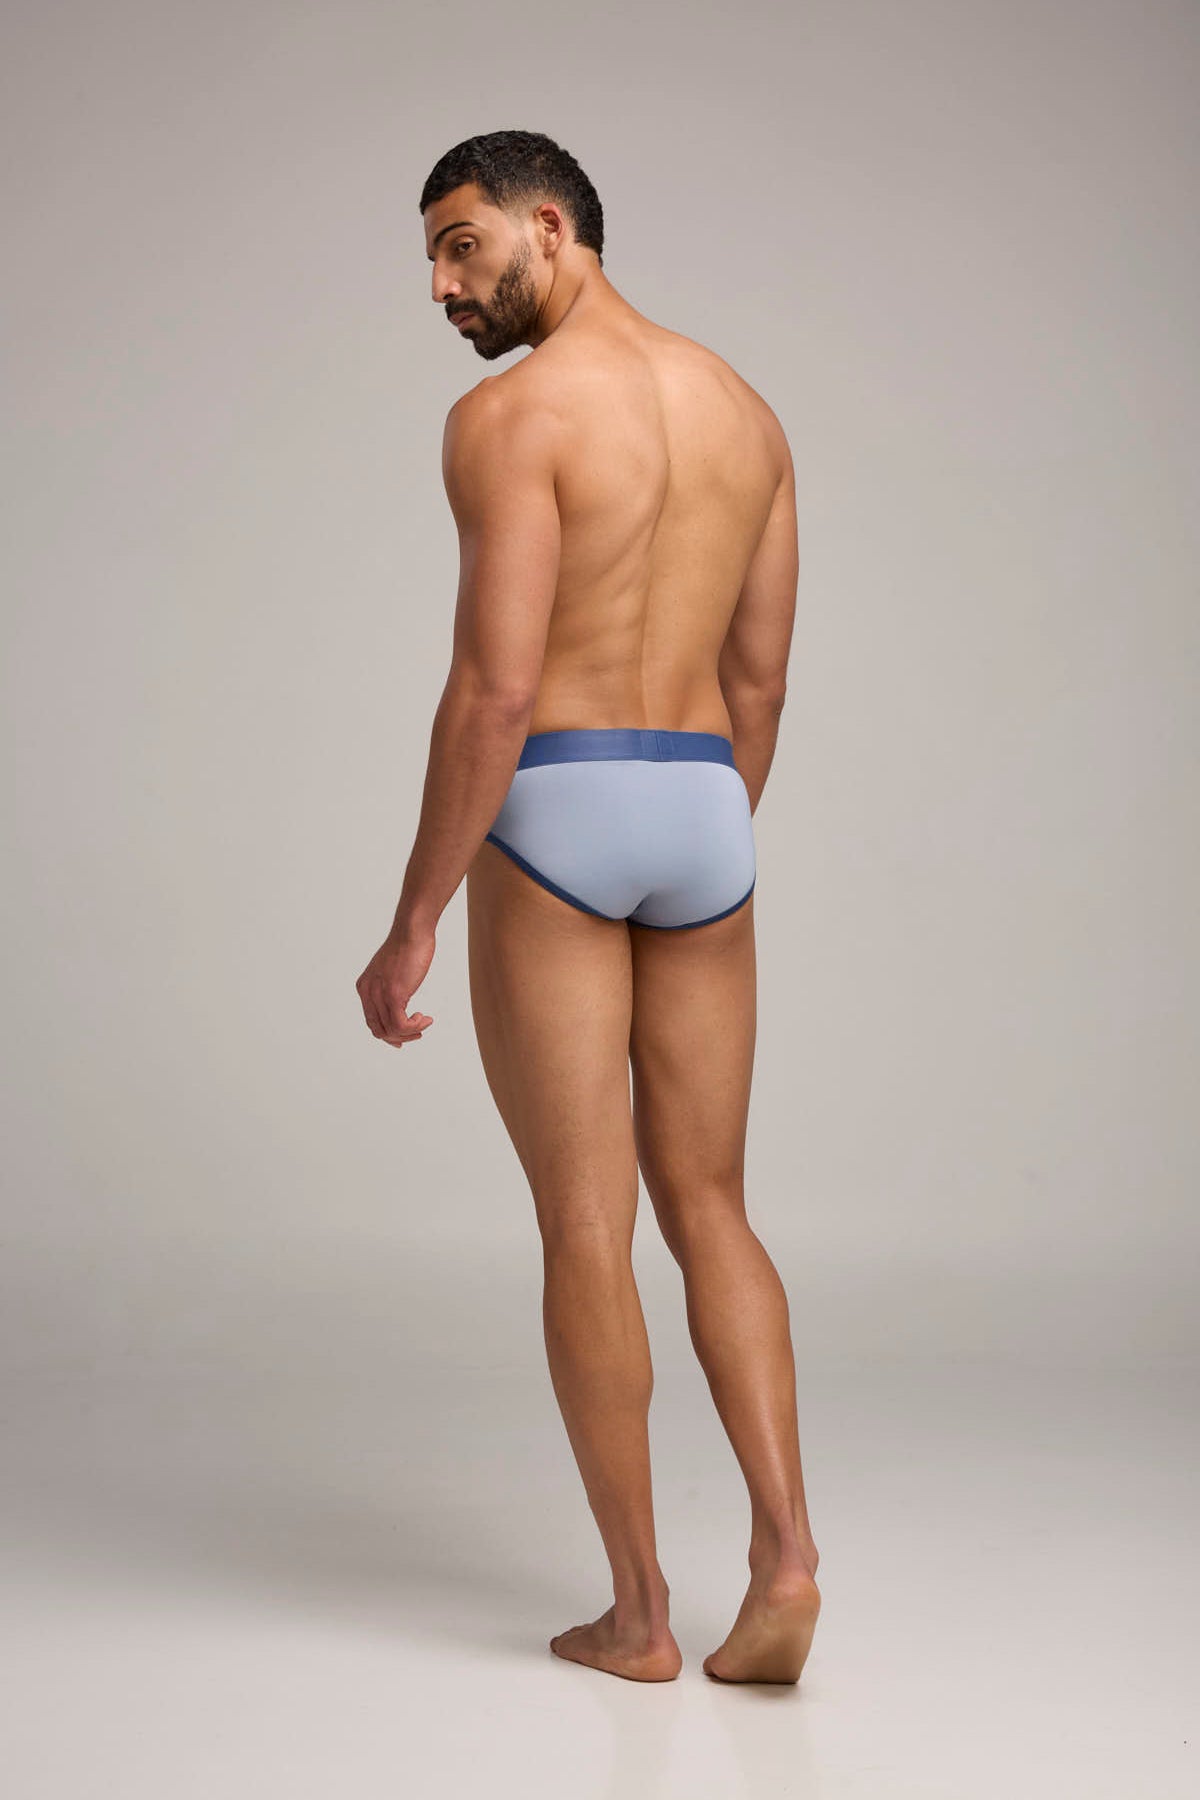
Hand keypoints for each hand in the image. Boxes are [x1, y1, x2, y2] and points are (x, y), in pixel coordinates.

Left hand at [355, 924, 435, 1047]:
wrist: (412, 931)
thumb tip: (400, 1001)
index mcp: (365, 987)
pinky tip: (424, 1018)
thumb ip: (391, 986)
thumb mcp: (392, 971)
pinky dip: (414, 1026)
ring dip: (410, 1032)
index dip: (388, 1034)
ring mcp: (380, 994)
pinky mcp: (394, 994)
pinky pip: (401, 1024)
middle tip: (417, 1033)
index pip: (371, 1021)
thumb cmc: (408, 946)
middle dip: (400, 1037)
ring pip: (390, 1030)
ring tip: (424, 1023)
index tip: (405, 1036)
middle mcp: (368, 992)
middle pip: (379, 1030)